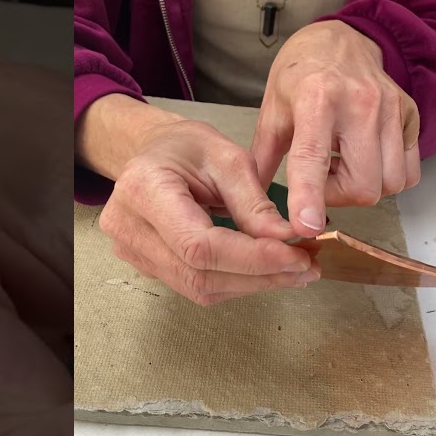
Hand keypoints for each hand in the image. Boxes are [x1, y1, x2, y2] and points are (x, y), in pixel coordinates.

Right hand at [84, 97, 317, 305]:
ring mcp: (132, 252)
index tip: (295, 256)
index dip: (250, 258)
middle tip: (306, 266)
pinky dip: (235, 282)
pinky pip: (195, 286)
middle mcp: (129, 228)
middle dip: (259, 275)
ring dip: (253, 284)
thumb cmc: (186, 147)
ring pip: (199, 288)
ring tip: (294, 270)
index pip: (199, 244)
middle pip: (199, 274)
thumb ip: (255, 203)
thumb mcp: (227, 158)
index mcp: (144, 190)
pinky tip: (265, 271)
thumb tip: (288, 240)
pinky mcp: (146, 266)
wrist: (151, 153)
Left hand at [252, 21, 419, 237]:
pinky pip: (410, 172)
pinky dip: (388, 178)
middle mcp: (360, 103)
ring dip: (365, 187)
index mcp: (316, 98)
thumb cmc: (301, 75)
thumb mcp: (271, 111)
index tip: (307, 226)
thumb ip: (262, 160)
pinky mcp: (411, 116)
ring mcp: (392, 109)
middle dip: (340, 196)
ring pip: (391, 184)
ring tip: (344, 163)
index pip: (313, 158)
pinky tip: (366, 158)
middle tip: (323, 177)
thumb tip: (250, 205)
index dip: (310, 197)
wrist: (339, 40)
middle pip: (364, 186)